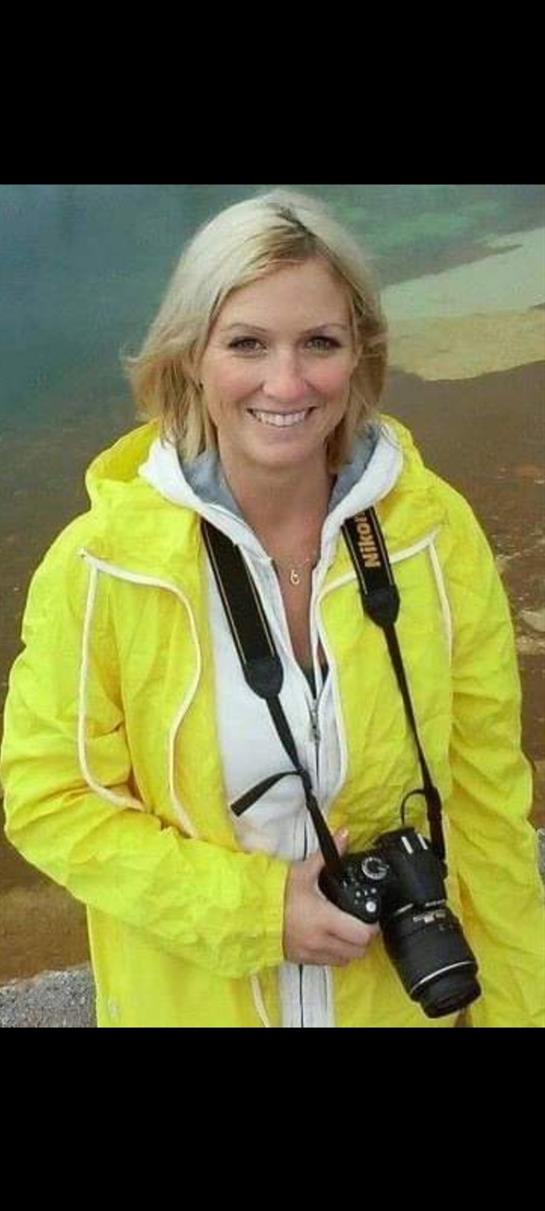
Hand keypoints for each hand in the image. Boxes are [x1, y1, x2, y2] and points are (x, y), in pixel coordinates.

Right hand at [283, 829, 379, 966]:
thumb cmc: (275, 893)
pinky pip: (327, 963)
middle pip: (358, 951)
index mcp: (324, 919)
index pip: (362, 934)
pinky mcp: (301, 959)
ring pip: (345, 960)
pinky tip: (328, 938)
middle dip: (363, 939)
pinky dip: (333, 954)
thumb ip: (328, 855)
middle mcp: (320, 940)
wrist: (249, 912)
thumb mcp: (303, 871)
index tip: (370, 916)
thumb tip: (344, 835)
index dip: (371, 926)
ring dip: (349, 948)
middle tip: (360, 923)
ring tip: (345, 931)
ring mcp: (310, 953)